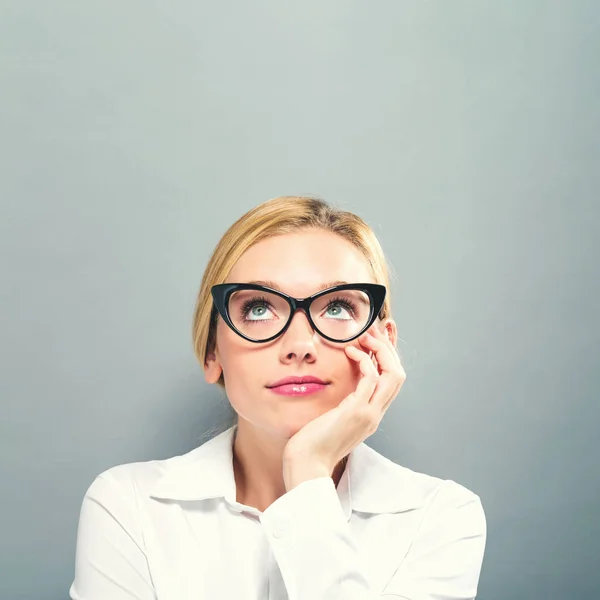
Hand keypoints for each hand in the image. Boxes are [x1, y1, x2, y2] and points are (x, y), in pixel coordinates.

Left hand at [282, 323, 405, 489]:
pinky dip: (364, 360)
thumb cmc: (311, 444)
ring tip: (365, 336)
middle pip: (399, 374)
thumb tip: (335, 385)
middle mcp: (375, 414)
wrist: (306, 467)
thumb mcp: (331, 418)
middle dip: (389, 347)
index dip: (390, 355)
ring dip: (382, 350)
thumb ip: (339, 403)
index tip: (382, 334)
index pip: (391, 380)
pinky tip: (350, 351)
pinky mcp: (357, 412)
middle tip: (374, 329)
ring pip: (394, 374)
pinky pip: (371, 378)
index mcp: (371, 415)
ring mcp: (369, 414)